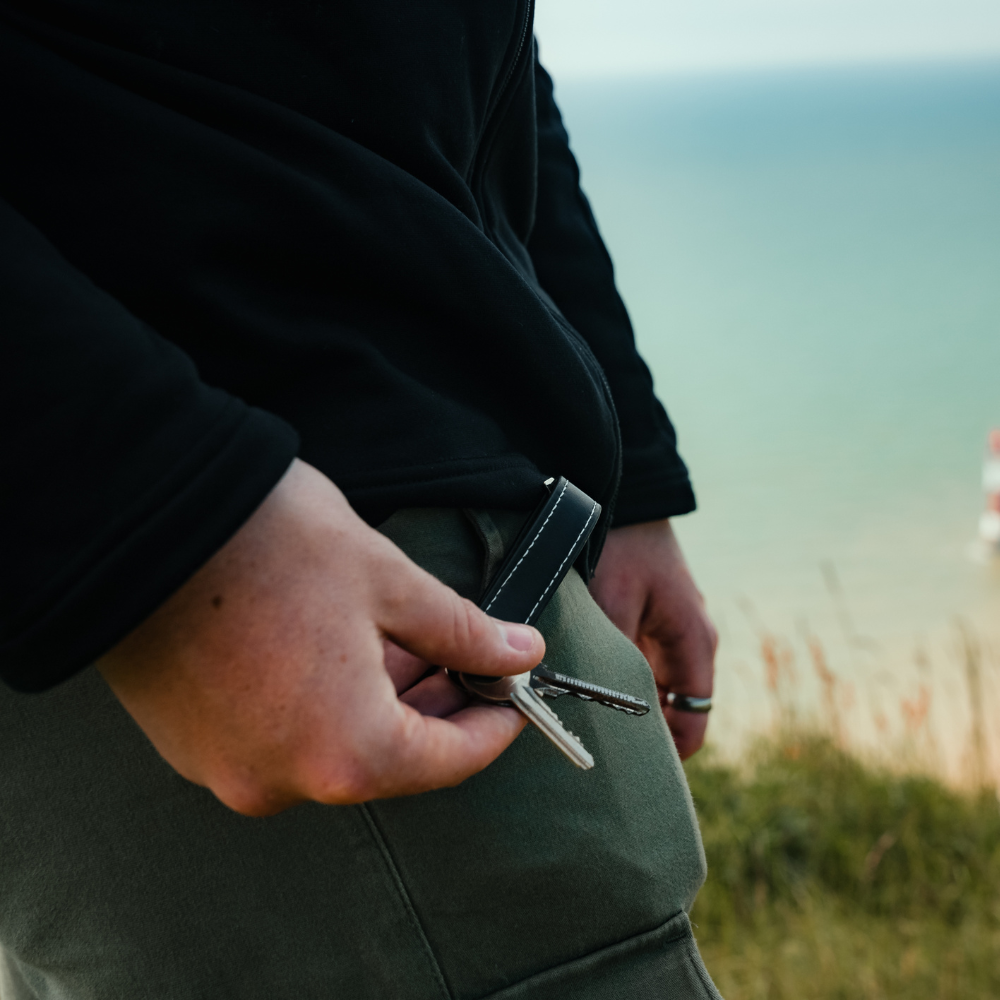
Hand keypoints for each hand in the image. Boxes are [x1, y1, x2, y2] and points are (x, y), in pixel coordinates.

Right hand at [98, 459, 543, 815]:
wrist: (138, 519)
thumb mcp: (387, 581)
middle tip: (468, 658)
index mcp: (345, 753)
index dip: (495, 725)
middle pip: (390, 760)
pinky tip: (339, 652)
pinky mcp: (191, 743)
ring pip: (334, 748)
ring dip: (380, 704)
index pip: (449, 762)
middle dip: (437, 709)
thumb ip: (463, 631)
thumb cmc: (268, 546)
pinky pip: (281, 738)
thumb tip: (519, 653)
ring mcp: (227, 768)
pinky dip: (323, 706)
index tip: (516, 695)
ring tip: (406, 643)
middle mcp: (283, 781)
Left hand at [588, 519, 715, 758]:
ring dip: (627, 703)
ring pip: (654, 688)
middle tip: (594, 752)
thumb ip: (612, 660)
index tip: (626, 773)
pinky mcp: (652, 617)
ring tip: (584, 721)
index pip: (691, 723)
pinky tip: (583, 681)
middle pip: (673, 710)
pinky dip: (620, 677)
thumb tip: (597, 711)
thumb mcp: (612, 606)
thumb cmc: (621, 547)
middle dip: (640, 733)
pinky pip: (640, 663)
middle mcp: (691, 641)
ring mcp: (672, 628)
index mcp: (694, 644)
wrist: (624, 493)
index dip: (665, 756)